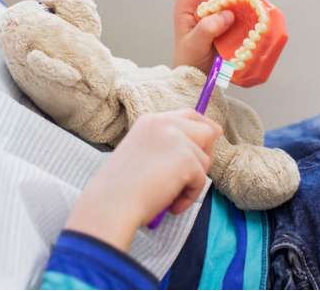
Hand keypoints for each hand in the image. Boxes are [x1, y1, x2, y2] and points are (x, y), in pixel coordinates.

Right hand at [65, 110, 222, 251]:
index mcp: (151, 121)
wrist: (112, 203)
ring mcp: (176, 139)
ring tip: (169, 195)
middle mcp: (165, 123)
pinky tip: (171, 204)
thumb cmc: (122, 188)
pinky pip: (202, 181)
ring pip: (205, 159)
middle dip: (206, 152)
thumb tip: (198, 150)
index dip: (202, 128)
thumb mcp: (142, 152)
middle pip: (206, 130)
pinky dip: (189, 197)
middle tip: (192, 175)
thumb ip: (165, 145)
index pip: (189, 115)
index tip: (207, 143)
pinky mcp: (186, 159)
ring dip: (192, 181)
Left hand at [173, 0, 263, 72]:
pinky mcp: (233, 23)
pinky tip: (263, 11)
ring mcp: (219, 13)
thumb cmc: (189, 61)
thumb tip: (226, 14)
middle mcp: (204, 5)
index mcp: (188, 5)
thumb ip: (206, 29)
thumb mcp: (193, 45)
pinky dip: (255, 9)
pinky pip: (245, 11)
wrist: (198, 78)